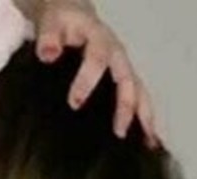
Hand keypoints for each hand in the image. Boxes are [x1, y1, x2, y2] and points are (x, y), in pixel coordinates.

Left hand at [33, 1, 159, 144]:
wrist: (74, 19)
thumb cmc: (63, 25)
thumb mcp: (52, 23)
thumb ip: (48, 37)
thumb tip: (47, 54)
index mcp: (99, 40)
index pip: (97, 59)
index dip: (87, 81)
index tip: (74, 103)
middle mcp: (117, 55)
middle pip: (127, 80)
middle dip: (125, 107)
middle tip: (119, 132)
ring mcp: (124, 69)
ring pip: (140, 92)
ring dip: (145, 117)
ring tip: (147, 142)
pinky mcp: (126, 81)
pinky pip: (140, 100)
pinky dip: (146, 120)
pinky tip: (149, 142)